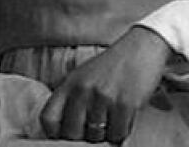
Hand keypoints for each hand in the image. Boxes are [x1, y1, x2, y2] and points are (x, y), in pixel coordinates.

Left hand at [40, 27, 171, 142]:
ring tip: (110, 119)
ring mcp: (103, 97)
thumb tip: (62, 131)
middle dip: (82, 137)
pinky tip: (123, 118)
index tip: (65, 135)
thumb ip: (70, 100)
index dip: (54, 133)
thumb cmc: (110, 67)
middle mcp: (83, 89)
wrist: (140, 49)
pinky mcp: (124, 104)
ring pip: (96, 137)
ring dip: (104, 135)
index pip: (48, 119)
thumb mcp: (83, 77)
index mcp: (69, 83)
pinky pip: (118, 135)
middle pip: (71, 133)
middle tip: (93, 129)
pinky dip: (121, 133)